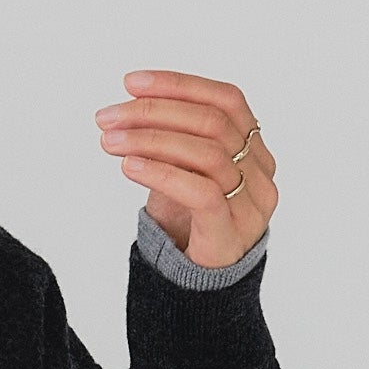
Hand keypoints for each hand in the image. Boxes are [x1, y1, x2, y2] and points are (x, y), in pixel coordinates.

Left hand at [95, 71, 278, 271]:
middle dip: (154, 112)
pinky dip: (161, 172)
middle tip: (108, 117)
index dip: (179, 85)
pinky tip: (129, 166)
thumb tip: (130, 106)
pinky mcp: (231, 232)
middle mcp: (261, 171)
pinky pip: (200, 191)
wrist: (197, 285)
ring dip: (150, 140)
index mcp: (255, 148)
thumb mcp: (180, 170)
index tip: (131, 83)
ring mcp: (251, 204)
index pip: (226, 99)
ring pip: (207, 152)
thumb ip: (171, 138)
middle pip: (212, 122)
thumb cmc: (189, 221)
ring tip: (110, 141)